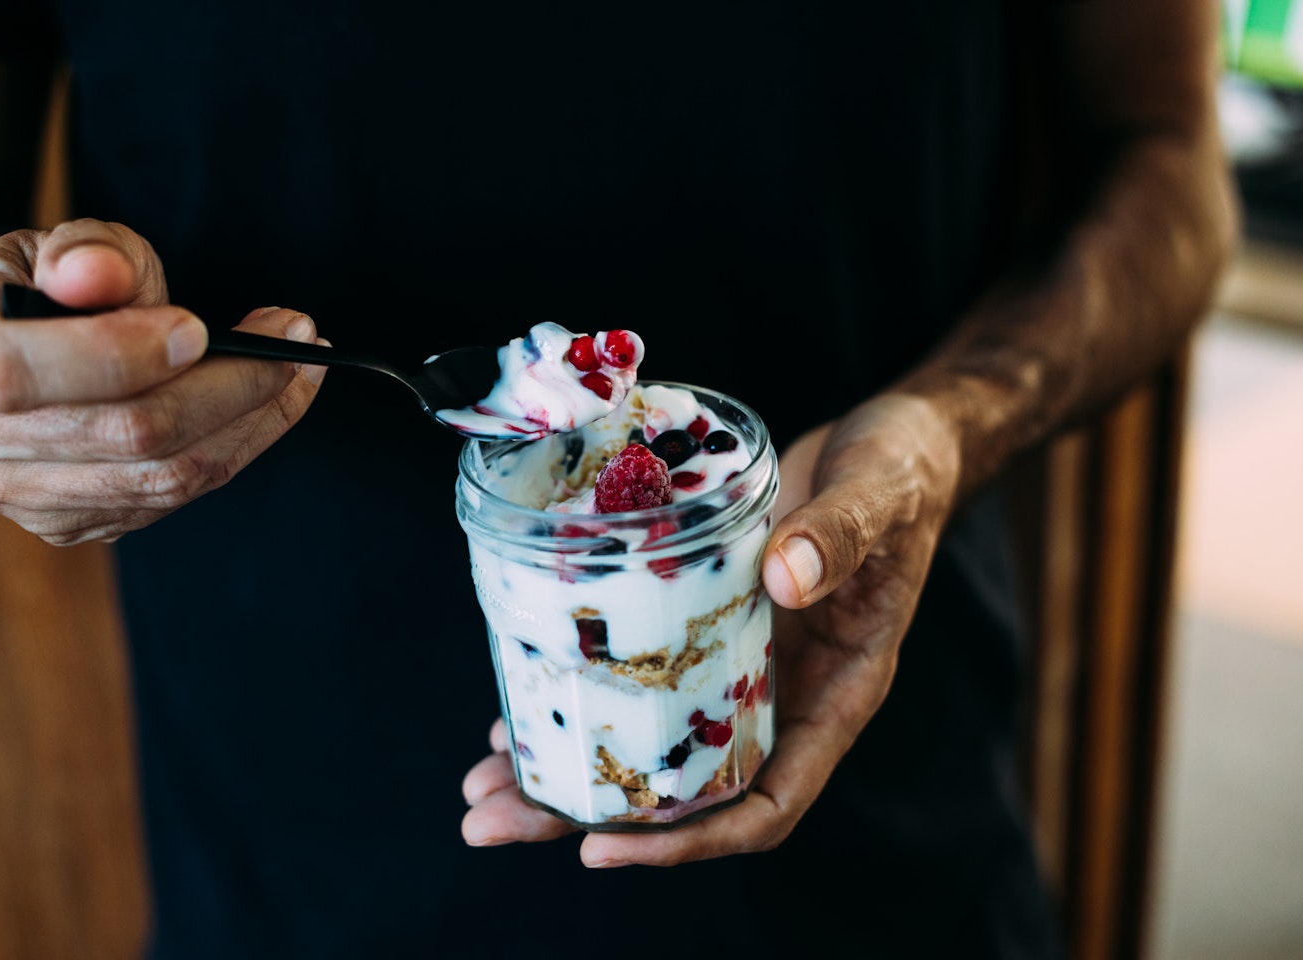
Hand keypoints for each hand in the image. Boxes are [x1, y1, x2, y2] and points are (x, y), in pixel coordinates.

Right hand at [0, 218, 327, 543]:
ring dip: (253, 418)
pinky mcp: (69, 523)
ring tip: (303, 361)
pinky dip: (239, 446)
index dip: (116, 353)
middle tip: (296, 335)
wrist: (14, 340)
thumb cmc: (45, 282)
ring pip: (162, 477)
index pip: (14, 371)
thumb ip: (87, 251)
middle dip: (230, 383)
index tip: (200, 326)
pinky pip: (173, 498)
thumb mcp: (59, 242)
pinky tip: (274, 400)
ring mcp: (12, 493)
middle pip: (120, 433)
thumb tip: (99, 276)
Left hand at [460, 394, 960, 864]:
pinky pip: (637, 672)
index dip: (688, 840)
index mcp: (834, 696)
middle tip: (489, 823)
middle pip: (682, 789)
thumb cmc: (901, 478)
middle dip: (586, 816)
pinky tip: (520, 699)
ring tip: (480, 784)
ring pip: (646, 739)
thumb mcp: (880, 498)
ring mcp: (736, 661)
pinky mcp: (701, 621)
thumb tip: (787, 579)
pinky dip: (579, 691)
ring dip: (565, 764)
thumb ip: (841, 537)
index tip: (604, 849)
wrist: (887, 444)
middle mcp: (778, 694)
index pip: (765, 804)